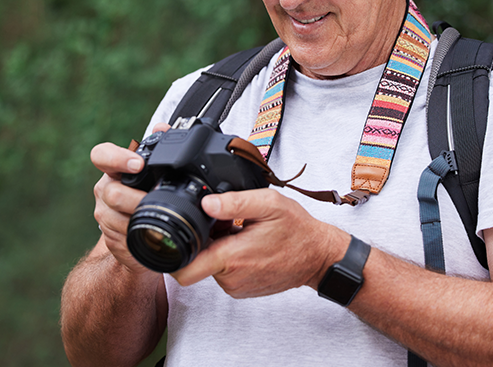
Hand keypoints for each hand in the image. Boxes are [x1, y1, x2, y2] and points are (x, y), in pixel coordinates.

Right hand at [91, 123, 170, 271]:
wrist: (142, 226)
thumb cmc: (148, 191)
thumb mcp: (156, 170)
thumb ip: (160, 147)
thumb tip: (162, 127)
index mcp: (114, 169)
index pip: (102, 155)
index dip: (117, 158)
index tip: (137, 164)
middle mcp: (105, 190)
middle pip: (111, 193)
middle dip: (134, 199)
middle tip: (151, 201)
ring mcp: (104, 214)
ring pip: (113, 219)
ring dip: (135, 221)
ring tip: (154, 221)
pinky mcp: (109, 237)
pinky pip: (120, 239)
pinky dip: (135, 239)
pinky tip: (148, 237)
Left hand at [171, 188, 349, 297]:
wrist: (319, 257)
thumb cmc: (298, 231)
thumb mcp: (269, 205)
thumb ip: (235, 202)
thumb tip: (205, 202)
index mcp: (232, 257)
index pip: (184, 270)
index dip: (172, 255)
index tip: (180, 236)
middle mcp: (231, 278)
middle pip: (196, 260)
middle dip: (203, 241)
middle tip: (224, 224)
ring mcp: (236, 287)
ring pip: (210, 265)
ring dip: (217, 247)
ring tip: (240, 232)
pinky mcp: (242, 289)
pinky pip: (224, 271)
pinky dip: (229, 256)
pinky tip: (246, 243)